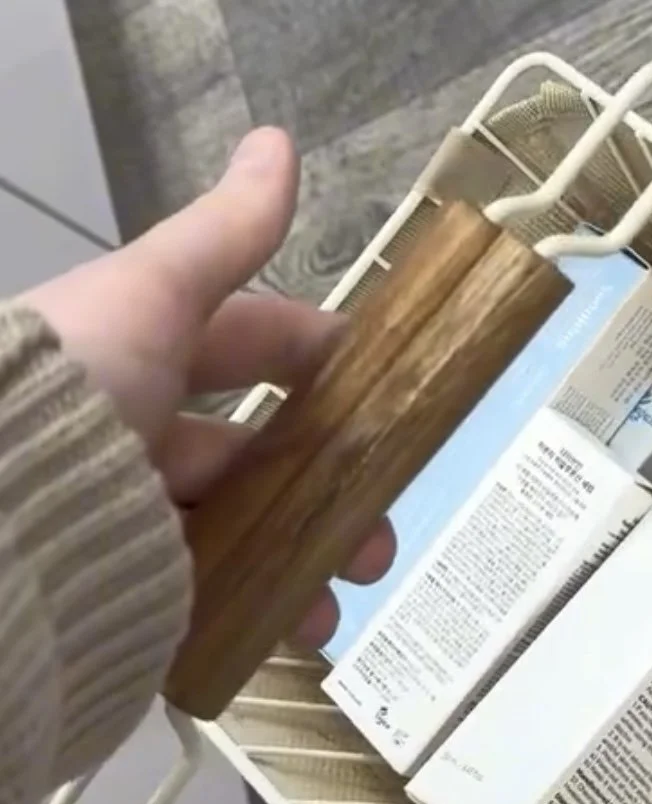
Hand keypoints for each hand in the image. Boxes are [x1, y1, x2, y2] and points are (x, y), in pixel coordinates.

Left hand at [22, 127, 393, 647]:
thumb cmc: (80, 392)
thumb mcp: (151, 300)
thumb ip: (223, 236)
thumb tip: (280, 141)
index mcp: (138, 360)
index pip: (244, 348)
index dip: (315, 360)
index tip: (386, 388)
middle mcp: (136, 439)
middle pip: (255, 454)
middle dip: (328, 483)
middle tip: (376, 526)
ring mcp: (136, 519)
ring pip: (242, 534)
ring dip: (306, 561)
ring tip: (338, 599)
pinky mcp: (134, 591)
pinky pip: (212, 598)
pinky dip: (262, 613)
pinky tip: (298, 628)